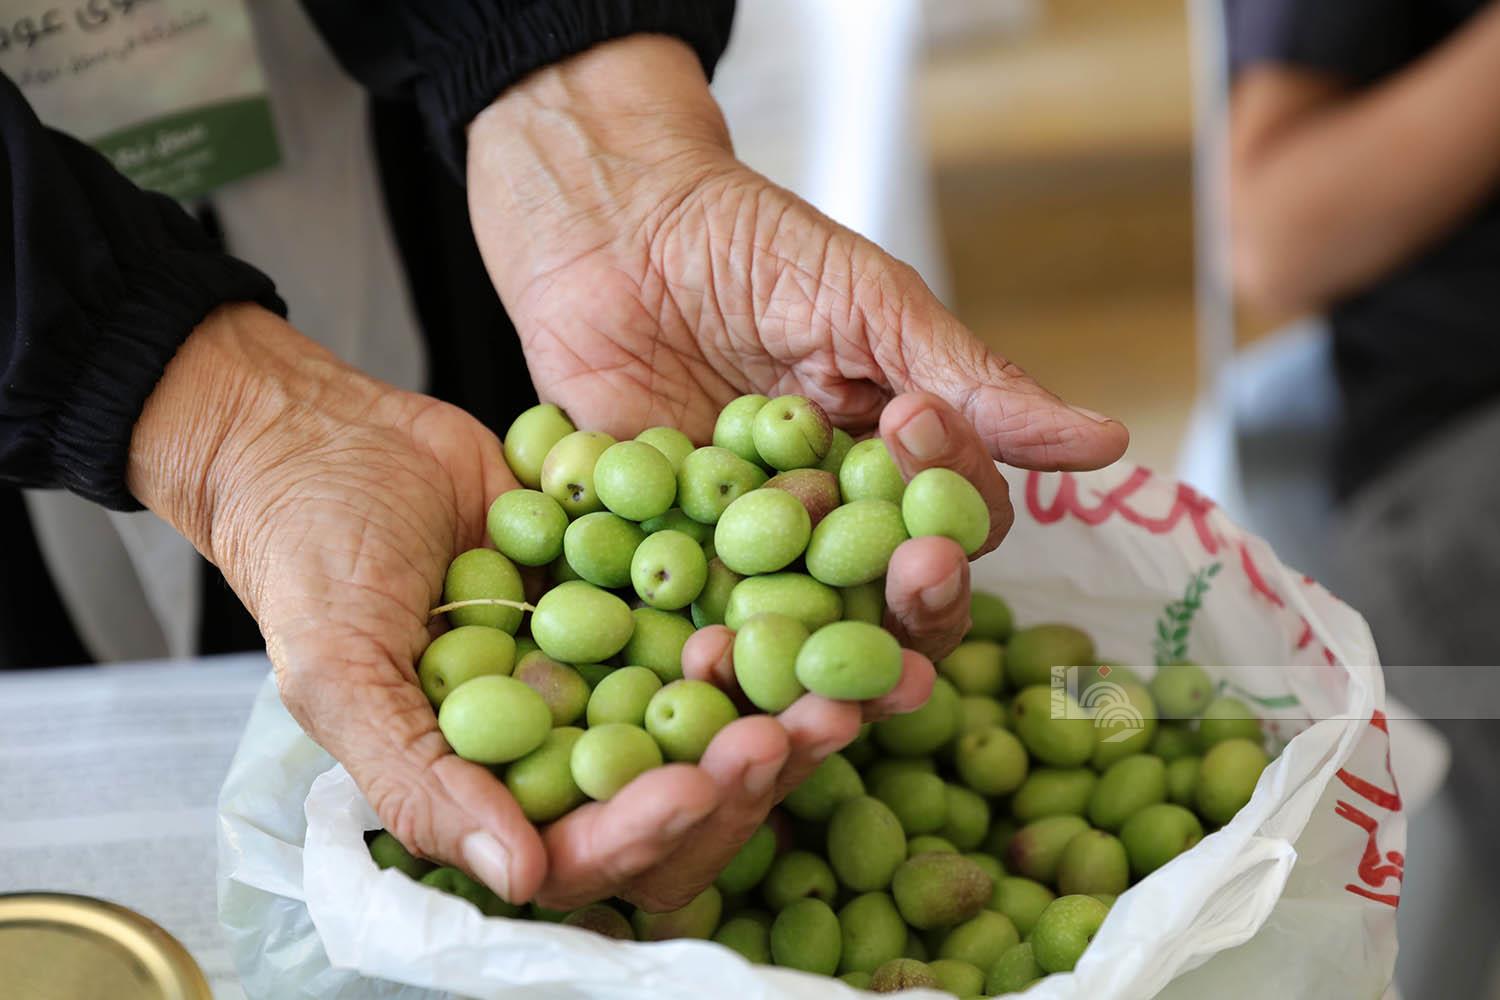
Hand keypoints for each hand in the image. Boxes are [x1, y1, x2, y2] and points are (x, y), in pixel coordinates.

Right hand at [125, 304, 933, 911]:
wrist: (322, 436)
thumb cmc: (308, 561)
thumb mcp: (339, 675)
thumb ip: (420, 783)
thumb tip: (524, 874)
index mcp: (512, 785)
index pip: (600, 841)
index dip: (658, 825)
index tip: (708, 779)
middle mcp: (579, 731)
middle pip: (689, 773)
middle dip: (760, 756)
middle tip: (827, 715)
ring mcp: (621, 654)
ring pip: (727, 689)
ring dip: (797, 681)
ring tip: (871, 656)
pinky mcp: (650, 577)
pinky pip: (723, 587)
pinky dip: (779, 575)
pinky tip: (841, 548)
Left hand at [467, 36, 1128, 661]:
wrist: (608, 224)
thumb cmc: (750, 245)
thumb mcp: (868, 300)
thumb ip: (972, 381)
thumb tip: (1106, 442)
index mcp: (893, 468)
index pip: (954, 524)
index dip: (954, 508)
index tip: (916, 432)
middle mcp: (828, 522)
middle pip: (886, 601)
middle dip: (909, 602)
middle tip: (913, 579)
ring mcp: (744, 547)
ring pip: (794, 626)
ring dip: (814, 652)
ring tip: (820, 649)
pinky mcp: (658, 556)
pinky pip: (687, 613)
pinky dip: (697, 639)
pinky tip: (701, 654)